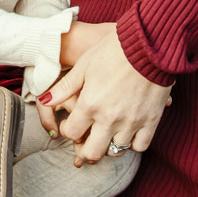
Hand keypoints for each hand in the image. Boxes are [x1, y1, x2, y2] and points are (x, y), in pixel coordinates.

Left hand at [38, 26, 169, 165]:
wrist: (149, 43)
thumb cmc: (113, 50)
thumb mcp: (84, 65)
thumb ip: (64, 87)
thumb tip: (45, 101)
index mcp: (90, 104)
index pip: (71, 133)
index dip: (68, 129)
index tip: (72, 122)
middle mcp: (109, 118)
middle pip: (92, 153)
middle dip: (84, 149)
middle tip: (86, 139)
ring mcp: (132, 122)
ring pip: (116, 152)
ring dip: (108, 146)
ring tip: (107, 134)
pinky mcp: (151, 120)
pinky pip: (140, 146)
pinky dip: (132, 143)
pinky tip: (127, 132)